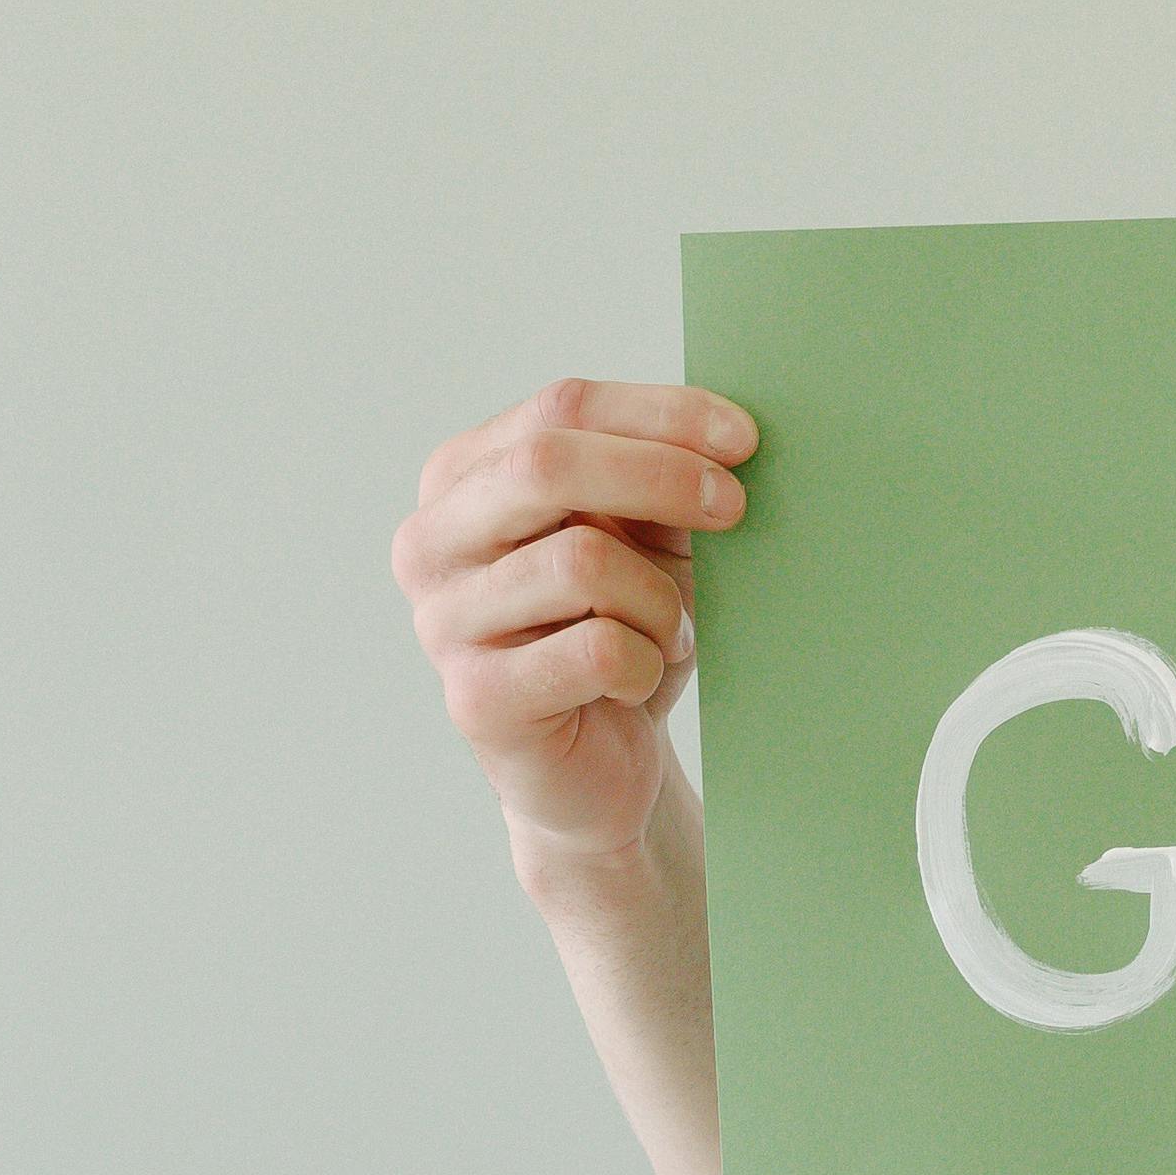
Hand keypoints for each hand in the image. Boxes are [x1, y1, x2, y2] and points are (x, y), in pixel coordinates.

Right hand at [395, 378, 757, 867]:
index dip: (661, 413)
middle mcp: (431, 541)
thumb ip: (660, 477)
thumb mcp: (645, 539)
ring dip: (659, 597)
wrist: (601, 766)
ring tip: (667, 631)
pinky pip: (596, 651)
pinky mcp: (476, 699)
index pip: (560, 408)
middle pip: (546, 463)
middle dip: (661, 475)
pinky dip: (645, 662)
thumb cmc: (622, 633)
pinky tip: (637, 681)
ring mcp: (443, 622)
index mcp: (462, 478)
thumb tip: (730, 433)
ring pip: (582, 563)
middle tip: (736, 507)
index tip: (744, 438)